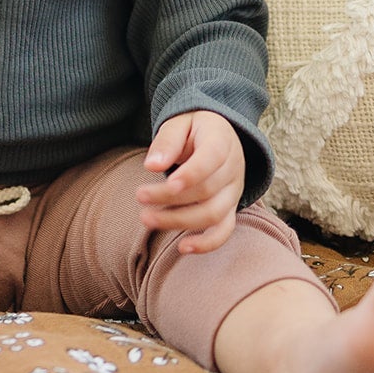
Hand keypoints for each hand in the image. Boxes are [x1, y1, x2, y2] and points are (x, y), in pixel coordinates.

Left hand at [136, 109, 244, 253]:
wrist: (219, 135)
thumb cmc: (193, 128)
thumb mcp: (179, 124)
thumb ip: (167, 142)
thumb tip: (152, 166)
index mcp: (222, 141)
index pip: (212, 159)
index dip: (191, 174)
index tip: (167, 182)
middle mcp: (233, 169)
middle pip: (206, 190)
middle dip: (170, 197)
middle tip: (139, 196)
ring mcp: (233, 191)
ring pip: (213, 213)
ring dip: (180, 221)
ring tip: (147, 218)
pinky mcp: (229, 208)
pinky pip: (224, 230)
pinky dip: (207, 243)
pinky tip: (182, 248)